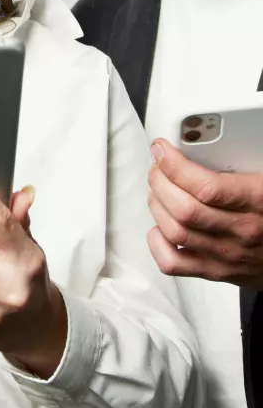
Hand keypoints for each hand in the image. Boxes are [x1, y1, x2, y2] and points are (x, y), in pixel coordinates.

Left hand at [147, 139, 262, 289]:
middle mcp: (242, 231)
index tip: (162, 149)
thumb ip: (246, 157)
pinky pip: (173, 264)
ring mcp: (228, 254)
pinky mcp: (217, 272)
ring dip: (156, 205)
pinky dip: (157, 244)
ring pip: (174, 232)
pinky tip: (159, 227)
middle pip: (183, 208)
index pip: (206, 187)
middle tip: (158, 167)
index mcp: (259, 201)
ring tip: (157, 190)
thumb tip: (214, 135)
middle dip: (159, 181)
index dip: (174, 165)